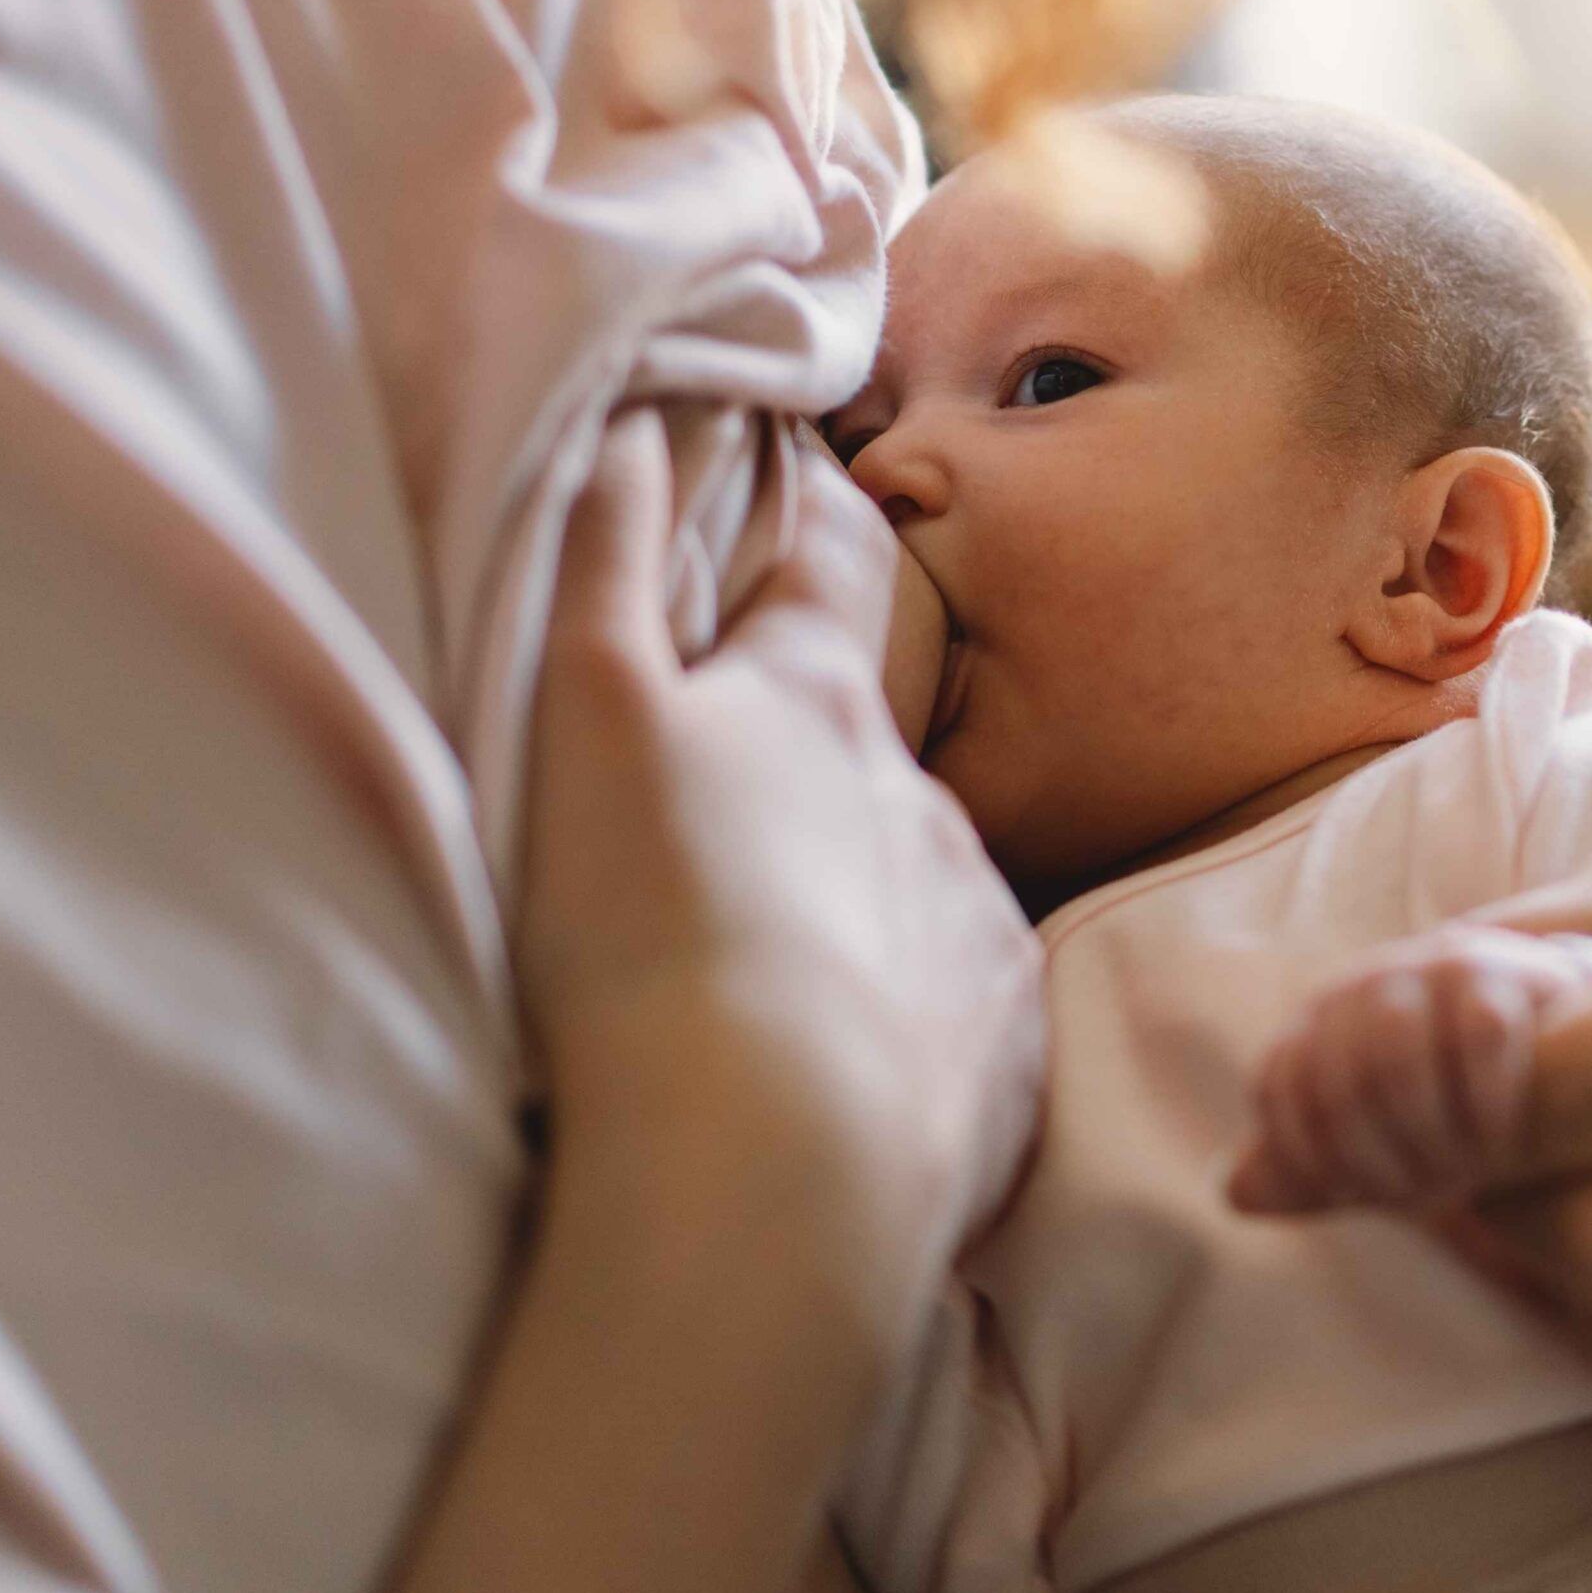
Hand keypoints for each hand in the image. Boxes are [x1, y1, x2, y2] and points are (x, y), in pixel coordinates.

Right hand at [514, 414, 1043, 1368]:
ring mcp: (975, 923)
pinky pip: (956, 1005)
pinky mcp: (1004, 1049)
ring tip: (766, 970)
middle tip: (736, 808)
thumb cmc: (651, 928)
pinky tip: (840, 1069)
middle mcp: (922, 797)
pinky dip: (905, 1014)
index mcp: (818, 704)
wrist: (771, 1176)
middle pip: (872, 734)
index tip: (807, 483)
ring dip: (854, 893)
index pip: (834, 560)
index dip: (818, 510)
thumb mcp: (587, 716)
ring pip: (913, 874)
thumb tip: (632, 416)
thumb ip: (603, 558)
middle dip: (816, 747)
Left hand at [1230, 930, 1591, 1213]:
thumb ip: (1310, 1166)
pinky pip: (1480, 1036)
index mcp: (1318, 1021)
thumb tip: (1233, 1194)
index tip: (1356, 1197)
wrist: (1558, 1037)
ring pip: (1394, 1052)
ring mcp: (1429, 968)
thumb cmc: (1448, 1102)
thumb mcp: (1376, 1141)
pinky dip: (1487, 1102)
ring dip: (1428, 1132)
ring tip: (1466, 1173)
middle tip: (1425, 1197)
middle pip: (1336, 1079)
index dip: (1309, 1157)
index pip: (1278, 1086)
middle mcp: (1362, 985)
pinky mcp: (1502, 973)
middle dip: (1377, 1157)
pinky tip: (1504, 1137)